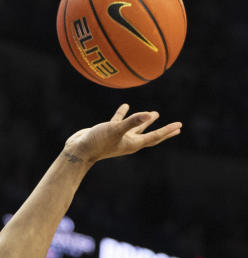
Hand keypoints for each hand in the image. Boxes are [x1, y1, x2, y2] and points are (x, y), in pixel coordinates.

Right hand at [64, 103, 181, 163]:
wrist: (78, 150)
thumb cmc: (97, 142)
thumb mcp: (115, 130)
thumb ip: (131, 122)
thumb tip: (148, 114)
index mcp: (133, 143)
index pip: (154, 136)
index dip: (167, 130)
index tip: (179, 125)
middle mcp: (128, 141)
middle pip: (150, 136)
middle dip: (163, 131)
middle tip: (176, 127)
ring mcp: (119, 137)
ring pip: (136, 128)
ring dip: (145, 122)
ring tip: (154, 113)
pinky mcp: (109, 131)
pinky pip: (119, 121)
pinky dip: (123, 114)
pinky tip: (125, 106)